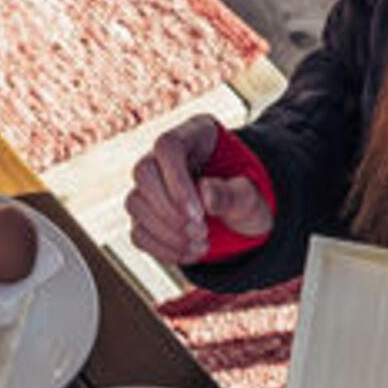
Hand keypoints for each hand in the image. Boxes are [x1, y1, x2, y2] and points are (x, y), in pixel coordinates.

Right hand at [125, 113, 272, 266]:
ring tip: (202, 245)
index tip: (199, 214)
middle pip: (144, 172)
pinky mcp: (145, 215)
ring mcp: (151, 186)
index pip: (168, 147)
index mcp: (196, 135)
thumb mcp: (252, 197)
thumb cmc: (249, 199)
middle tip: (201, 232)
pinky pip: (138, 232)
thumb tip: (205, 193)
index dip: (177, 182)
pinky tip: (190, 253)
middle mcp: (165, 156)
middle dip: (169, 210)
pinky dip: (162, 249)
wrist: (244, 220)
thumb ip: (232, 193)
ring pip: (135, 203)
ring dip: (167, 232)